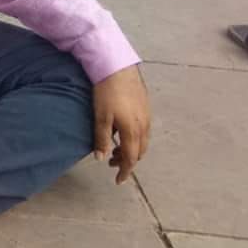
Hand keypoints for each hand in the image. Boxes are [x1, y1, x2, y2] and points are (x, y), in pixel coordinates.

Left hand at [92, 64, 151, 183]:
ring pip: (143, 141)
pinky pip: (144, 130)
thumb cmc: (106, 91)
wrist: (117, 66)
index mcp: (133, 130)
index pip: (131, 158)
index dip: (125, 171)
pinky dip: (135, 138)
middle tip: (112, 163)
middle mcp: (144, 125)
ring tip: (116, 149)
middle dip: (127, 161)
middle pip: (139, 152)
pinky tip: (123, 132)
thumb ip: (102, 138)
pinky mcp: (146, 106)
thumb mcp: (101, 116)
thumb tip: (102, 158)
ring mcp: (147, 115)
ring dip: (132, 149)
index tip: (118, 181)